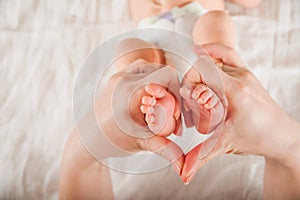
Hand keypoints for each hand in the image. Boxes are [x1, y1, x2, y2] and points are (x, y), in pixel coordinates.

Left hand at [85, 65, 183, 173]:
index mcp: (130, 90)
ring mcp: (119, 75)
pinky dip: (149, 81)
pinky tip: (149, 98)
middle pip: (162, 71)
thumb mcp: (141, 143)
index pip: (167, 75)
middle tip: (170, 114)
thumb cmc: (112, 141)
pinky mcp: (117, 77)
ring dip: (161, 85)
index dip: (177, 94)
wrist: (88, 138)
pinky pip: (140, 69)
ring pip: (152, 68)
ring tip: (159, 105)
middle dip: (171, 92)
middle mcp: (124, 77)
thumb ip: (165, 149)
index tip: (175, 115)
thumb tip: (184, 165)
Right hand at [180, 43, 292, 183]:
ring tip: (197, 87)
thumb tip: (183, 173)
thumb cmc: (257, 138)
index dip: (189, 80)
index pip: (203, 69)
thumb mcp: (225, 144)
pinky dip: (213, 51)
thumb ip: (201, 156)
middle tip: (191, 99)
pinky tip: (202, 53)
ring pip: (214, 58)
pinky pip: (227, 53)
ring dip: (200, 71)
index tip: (187, 98)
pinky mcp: (245, 73)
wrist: (281, 136)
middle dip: (192, 80)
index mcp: (235, 90)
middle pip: (205, 64)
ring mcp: (244, 73)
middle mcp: (240, 77)